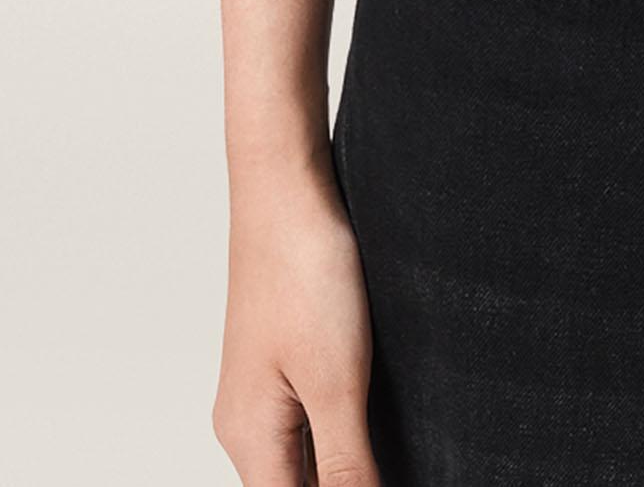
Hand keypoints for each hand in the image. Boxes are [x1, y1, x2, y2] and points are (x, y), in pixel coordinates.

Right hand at [212, 151, 382, 484]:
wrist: (285, 186)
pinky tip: (375, 421)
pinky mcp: (281, 360)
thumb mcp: (336, 382)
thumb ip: (346, 464)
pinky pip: (308, 421)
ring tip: (393, 449)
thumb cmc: (303, 273)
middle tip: (397, 460)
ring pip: (303, 458)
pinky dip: (341, 434)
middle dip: (346, 483)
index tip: (387, 477)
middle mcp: (246, 424)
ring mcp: (260, 392)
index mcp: (250, 440)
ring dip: (344, 464)